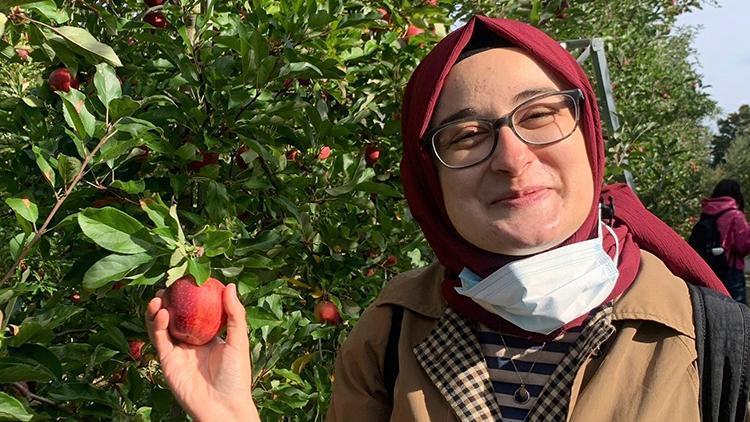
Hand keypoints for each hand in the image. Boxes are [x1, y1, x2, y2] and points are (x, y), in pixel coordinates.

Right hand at [145, 283, 259, 421]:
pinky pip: (159, 340)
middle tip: (168, 284)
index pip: (196, 311)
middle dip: (169, 300)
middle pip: (175, 316)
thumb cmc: (236, 376)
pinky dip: (157, 325)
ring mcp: (178, 351)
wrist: (223, 407)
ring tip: (160, 295)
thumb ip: (234, 314)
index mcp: (208, 336)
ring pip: (162, 325)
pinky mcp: (167, 361)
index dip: (189, 295)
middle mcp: (191, 342)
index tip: (186, 278)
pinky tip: (162, 312)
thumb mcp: (238, 341)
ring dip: (158, 309)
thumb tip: (229, 285)